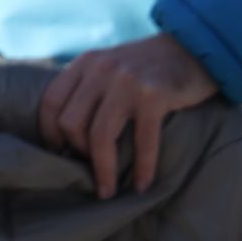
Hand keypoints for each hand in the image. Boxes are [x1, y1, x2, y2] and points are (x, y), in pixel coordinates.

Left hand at [37, 33, 218, 198]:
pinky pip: (142, 142)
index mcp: (84, 63)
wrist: (192, 50)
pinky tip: (141, 185)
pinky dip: (141, 169)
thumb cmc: (147, 68)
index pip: (51, 101)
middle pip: (71, 122)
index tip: (58, 154)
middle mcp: (100, 70)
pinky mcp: (154, 96)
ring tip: (107, 191)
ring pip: (100, 135)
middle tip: (89, 170)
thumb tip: (67, 134)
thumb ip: (89, 88)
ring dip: (103, 170)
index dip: (49, 133)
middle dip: (77, 153)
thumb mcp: (109, 66)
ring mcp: (126, 82)